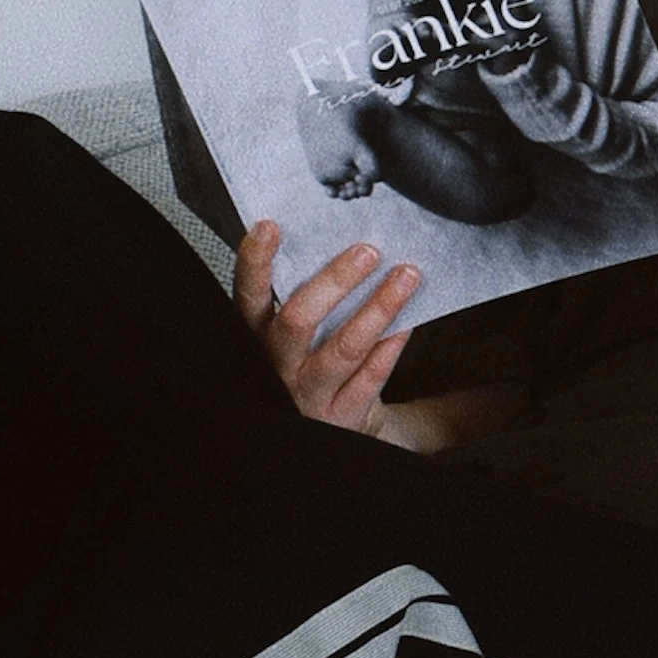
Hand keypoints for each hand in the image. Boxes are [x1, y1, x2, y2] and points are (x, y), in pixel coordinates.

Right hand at [234, 222, 420, 433]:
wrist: (329, 430)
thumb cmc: (311, 366)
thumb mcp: (297, 335)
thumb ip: (307, 296)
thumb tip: (346, 240)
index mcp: (258, 337)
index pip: (248, 297)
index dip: (255, 263)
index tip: (270, 227)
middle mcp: (277, 366)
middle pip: (297, 321)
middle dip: (334, 281)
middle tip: (367, 251)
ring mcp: (309, 394)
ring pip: (343, 349)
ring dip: (378, 308)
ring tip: (405, 275)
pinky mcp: (342, 414)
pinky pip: (372, 375)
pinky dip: (392, 343)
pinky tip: (409, 319)